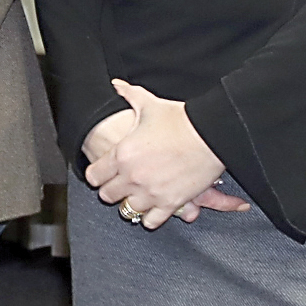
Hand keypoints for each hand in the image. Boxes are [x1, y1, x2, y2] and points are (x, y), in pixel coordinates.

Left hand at [85, 79, 237, 227]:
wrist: (210, 134)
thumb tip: (117, 85)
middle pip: (108, 195)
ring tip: (135, 197)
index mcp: (121, 154)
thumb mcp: (148, 105)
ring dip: (130, 203)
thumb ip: (128, 95)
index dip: (97, 175)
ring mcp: (151, 192)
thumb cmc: (180, 119)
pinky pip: (152, 221)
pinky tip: (151, 211)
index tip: (102, 174)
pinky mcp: (171, 203)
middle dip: (112, 190)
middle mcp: (132, 176)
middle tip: (118, 186)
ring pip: (127, 210)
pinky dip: (150, 218)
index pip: (94, 176)